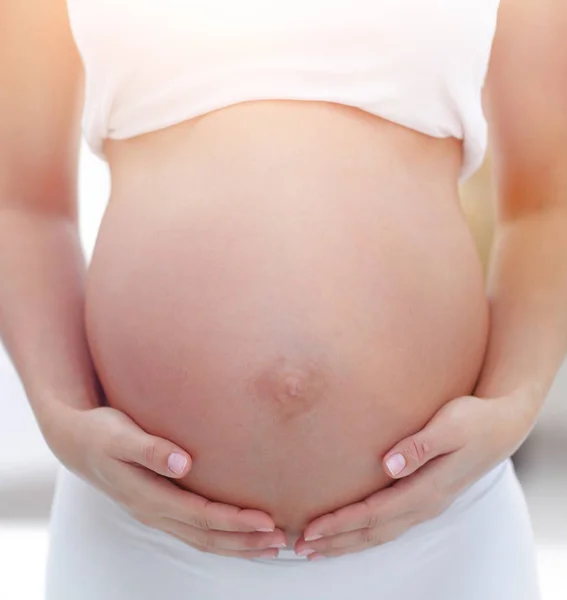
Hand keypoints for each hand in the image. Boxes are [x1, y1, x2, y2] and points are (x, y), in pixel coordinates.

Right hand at [43, 405, 285, 557]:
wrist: (76, 440)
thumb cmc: (100, 433)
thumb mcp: (119, 436)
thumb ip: (149, 449)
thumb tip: (182, 464)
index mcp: (148, 496)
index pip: (200, 516)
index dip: (235, 521)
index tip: (267, 521)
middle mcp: (154, 512)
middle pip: (205, 536)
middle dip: (245, 542)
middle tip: (282, 541)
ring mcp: (155, 513)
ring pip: (201, 539)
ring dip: (236, 545)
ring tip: (270, 547)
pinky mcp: (158, 506)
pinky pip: (193, 530)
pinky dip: (220, 536)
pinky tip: (238, 535)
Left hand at [297, 391, 535, 558]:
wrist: (501, 428)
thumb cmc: (473, 422)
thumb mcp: (450, 426)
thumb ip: (419, 446)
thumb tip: (388, 466)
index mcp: (428, 489)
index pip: (375, 514)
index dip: (341, 524)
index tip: (310, 530)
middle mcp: (425, 505)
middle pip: (373, 533)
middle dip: (336, 542)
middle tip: (300, 548)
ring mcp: (426, 505)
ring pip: (381, 534)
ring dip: (348, 543)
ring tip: (316, 550)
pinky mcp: (424, 499)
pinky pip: (389, 526)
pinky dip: (365, 535)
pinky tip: (350, 534)